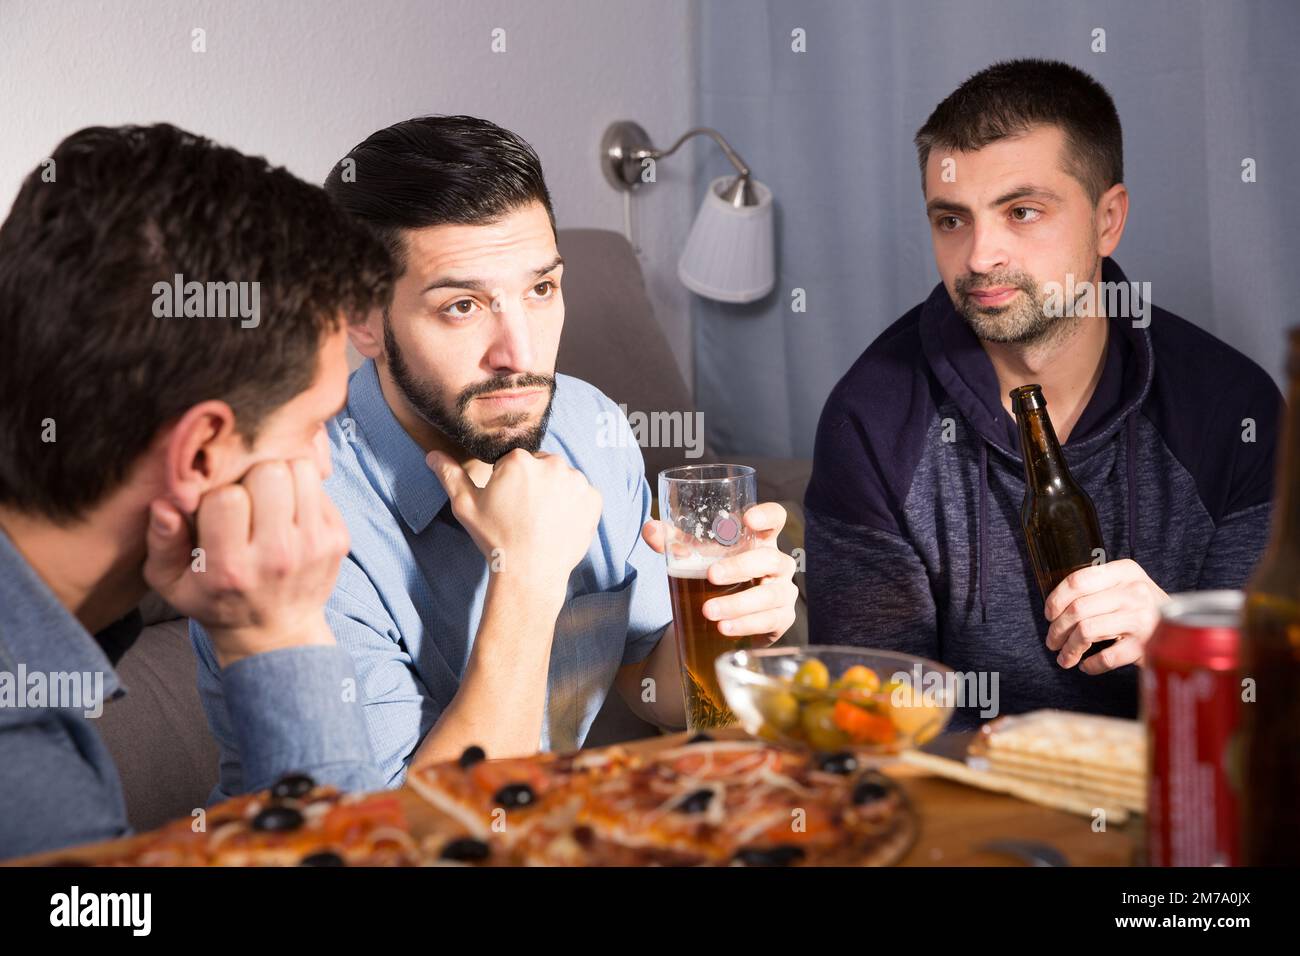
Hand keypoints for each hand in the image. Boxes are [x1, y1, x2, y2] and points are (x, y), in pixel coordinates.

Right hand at [144, 459, 348, 666]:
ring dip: (282, 475)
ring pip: (300, 471)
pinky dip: (303, 488)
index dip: (218, 493)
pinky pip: (320, 486)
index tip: (217, 506)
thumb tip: (164, 504)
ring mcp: (314, 547)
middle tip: (247, 494)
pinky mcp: (338, 539)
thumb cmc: (215, 599)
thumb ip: (161, 543)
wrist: (275, 633)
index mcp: (231, 568)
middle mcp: (277, 557)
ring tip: (268, 496)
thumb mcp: (171, 582)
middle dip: (253, 475)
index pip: (226, 498)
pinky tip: (289, 509)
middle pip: (269, 473)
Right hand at [427, 448, 601, 594]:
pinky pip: (582, 494)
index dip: (508, 482)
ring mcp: (576, 481)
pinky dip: (573, 505)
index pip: (515, 461)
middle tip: (524, 513)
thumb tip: (432, 455)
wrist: (529, 574)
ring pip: (562, 479)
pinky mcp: (593, 498)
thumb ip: (450, 476)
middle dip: (533, 483)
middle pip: (541, 466)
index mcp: (520, 460)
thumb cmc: (495, 539)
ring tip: (542, 520)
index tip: (507, 503)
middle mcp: (552, 464)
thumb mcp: (466, 507)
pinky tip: (558, 523)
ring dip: (554, 492)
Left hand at [642, 501, 797, 645]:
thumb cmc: (715, 573)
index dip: (767, 515)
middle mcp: (777, 563)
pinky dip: (745, 625)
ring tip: (708, 611)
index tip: (747, 519)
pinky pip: (769, 621)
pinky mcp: (781, 618)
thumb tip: (650, 529)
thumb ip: (673, 541)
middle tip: (711, 575)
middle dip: (740, 567)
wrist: (723, 616)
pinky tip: (724, 628)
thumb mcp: (695, 555)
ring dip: (738, 603)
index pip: (776, 519)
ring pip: (769, 595)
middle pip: (770, 559)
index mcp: (760, 540)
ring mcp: (783, 591)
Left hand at [1043, 558, 1169, 673]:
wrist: (1187, 627)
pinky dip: (1090, 664)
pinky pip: (1106, 657)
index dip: (1056, 599)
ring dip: (1068, 648)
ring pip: (1086, 631)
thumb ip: (1096, 587)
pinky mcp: (1145, 646)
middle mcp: (1134, 592)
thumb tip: (1054, 608)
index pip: (1077, 580)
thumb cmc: (1143, 606)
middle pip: (1077, 609)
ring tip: (1064, 657)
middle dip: (1057, 629)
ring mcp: (1141, 619)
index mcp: (1125, 571)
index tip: (1049, 614)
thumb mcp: (1125, 584)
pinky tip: (1086, 665)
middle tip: (1052, 641)